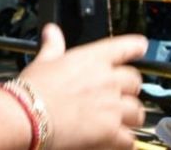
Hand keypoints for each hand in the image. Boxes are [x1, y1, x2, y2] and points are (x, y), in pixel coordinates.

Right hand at [18, 24, 146, 149]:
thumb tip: (52, 32)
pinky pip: (129, 138)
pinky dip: (124, 141)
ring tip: (119, 122)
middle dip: (129, 90)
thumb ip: (53, 46)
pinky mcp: (111, 132)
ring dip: (130, 117)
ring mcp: (112, 107)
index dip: (136, 46)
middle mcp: (108, 80)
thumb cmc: (34, 89)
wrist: (29, 115)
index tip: (141, 46)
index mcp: (93, 59)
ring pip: (137, 111)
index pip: (125, 47)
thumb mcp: (43, 61)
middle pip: (135, 81)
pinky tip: (115, 140)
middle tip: (118, 96)